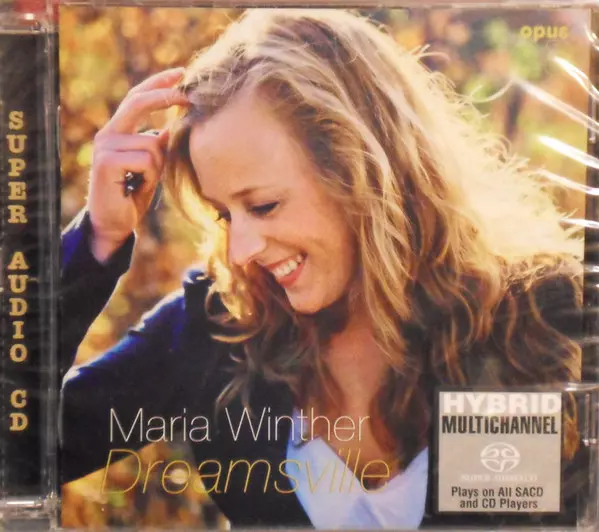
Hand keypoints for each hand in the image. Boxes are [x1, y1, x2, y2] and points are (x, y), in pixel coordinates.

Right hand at [87, 68, 187, 262]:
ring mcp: (105, 146)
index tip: (182, 73)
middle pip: (138, 102)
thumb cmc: (133, 193)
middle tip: (190, 97)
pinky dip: (150, 176)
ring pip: (152, 144)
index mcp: (118, 130)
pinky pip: (145, 160)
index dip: (158, 83)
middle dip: (166, 97)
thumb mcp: (152, 165)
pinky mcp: (106, 162)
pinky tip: (136, 186)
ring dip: (159, 167)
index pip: (137, 97)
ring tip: (145, 181)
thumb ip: (158, 145)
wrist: (114, 223)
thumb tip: (174, 127)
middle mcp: (108, 133)